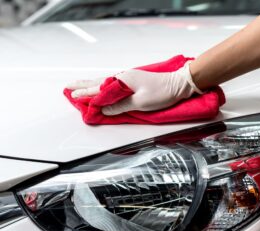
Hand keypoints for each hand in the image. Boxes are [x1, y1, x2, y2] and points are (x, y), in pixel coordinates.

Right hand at [67, 63, 201, 115]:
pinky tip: (98, 88)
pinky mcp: (131, 83)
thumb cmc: (161, 93)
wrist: (177, 85)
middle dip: (82, 86)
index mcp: (122, 81)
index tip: (73, 97)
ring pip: (103, 82)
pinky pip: (111, 85)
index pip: (99, 89)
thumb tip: (104, 109)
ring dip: (89, 85)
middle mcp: (122, 78)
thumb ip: (120, 106)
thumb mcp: (140, 102)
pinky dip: (101, 87)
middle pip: (97, 82)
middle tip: (68, 87)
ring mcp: (126, 79)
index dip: (86, 94)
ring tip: (78, 86)